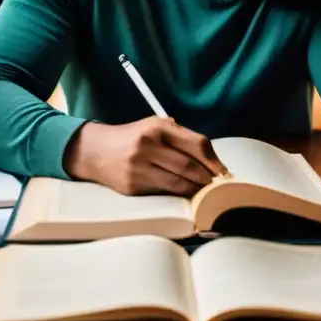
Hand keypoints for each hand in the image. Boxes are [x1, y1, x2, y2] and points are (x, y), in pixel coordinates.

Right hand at [62, 117, 228, 196]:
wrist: (96, 151)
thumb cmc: (134, 138)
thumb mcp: (155, 126)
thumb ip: (181, 137)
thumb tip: (212, 161)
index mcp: (158, 127)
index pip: (197, 144)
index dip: (214, 161)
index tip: (224, 172)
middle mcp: (149, 145)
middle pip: (190, 167)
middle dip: (208, 179)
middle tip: (217, 186)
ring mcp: (139, 167)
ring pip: (178, 184)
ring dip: (195, 190)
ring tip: (204, 192)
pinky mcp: (133, 186)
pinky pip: (163, 192)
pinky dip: (177, 195)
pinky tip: (184, 194)